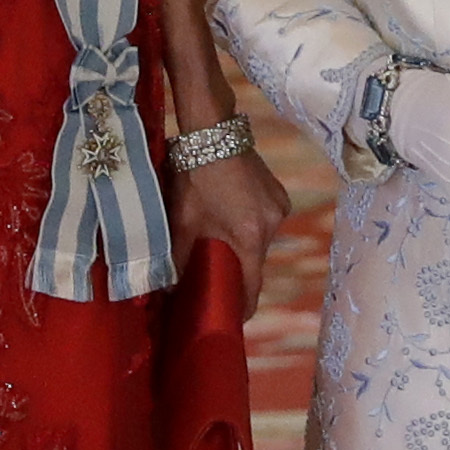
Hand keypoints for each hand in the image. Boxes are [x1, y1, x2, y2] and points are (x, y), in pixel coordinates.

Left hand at [171, 147, 291, 315]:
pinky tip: (231, 215)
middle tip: (217, 275)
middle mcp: (271, 226)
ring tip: (221, 240)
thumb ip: (177, 258)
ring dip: (244, 244)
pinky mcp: (278, 193)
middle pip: (257, 262)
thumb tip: (170, 288)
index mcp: (249, 238)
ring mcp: (279, 207)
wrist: (212, 131)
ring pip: (261, 240)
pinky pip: (264, 220)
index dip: (242, 306)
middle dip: (239, 271)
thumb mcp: (181, 221)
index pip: (252, 286)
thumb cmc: (194, 177)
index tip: (232, 318)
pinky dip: (250, 224)